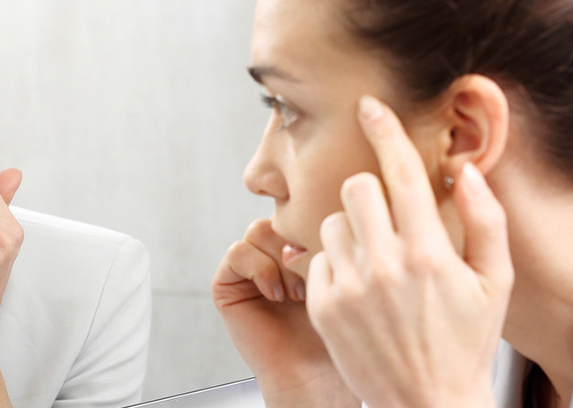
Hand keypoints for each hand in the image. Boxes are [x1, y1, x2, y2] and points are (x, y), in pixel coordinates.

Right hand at [213, 220, 359, 406]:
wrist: (314, 372)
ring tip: (298, 291)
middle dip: (300, 244)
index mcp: (301, 245)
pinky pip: (238, 252)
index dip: (318, 226)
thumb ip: (334, 235)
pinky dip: (259, 269)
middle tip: (317, 276)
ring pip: (259, 230)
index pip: (303, 210)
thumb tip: (334, 197)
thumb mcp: (346, 272)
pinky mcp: (226, 283)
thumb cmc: (337, 329)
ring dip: (281, 259)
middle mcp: (273, 253)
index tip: (336, 258)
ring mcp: (249, 267)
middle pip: (280, 215)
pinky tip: (276, 294)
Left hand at [306, 96, 512, 406]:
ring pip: (332, 222)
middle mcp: (383, 266)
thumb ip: (486, 221)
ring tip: (376, 262)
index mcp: (428, 254)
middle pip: (356, 188)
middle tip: (386, 216)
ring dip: (352, 229)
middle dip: (370, 191)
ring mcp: (348, 287)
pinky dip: (336, 263)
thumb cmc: (463, 341)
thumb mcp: (493, 282)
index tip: (370, 107)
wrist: (425, 401)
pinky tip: (360, 289)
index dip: (386, 132)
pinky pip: (319, 257)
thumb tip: (465, 171)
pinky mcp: (322, 305)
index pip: (402, 174)